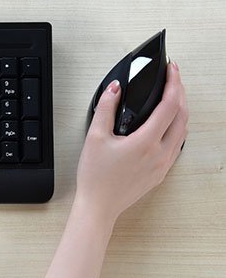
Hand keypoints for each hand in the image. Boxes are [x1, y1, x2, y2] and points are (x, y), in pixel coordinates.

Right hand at [74, 61, 187, 225]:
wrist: (98, 207)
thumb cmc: (95, 178)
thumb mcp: (94, 138)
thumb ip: (105, 109)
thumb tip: (114, 89)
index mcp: (146, 142)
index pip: (170, 105)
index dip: (173, 83)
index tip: (172, 70)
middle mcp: (160, 153)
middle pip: (183, 115)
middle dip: (180, 93)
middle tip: (173, 80)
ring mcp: (163, 164)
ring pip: (183, 131)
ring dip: (181, 111)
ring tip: (173, 99)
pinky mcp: (161, 172)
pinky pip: (177, 145)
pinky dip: (177, 128)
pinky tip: (168, 125)